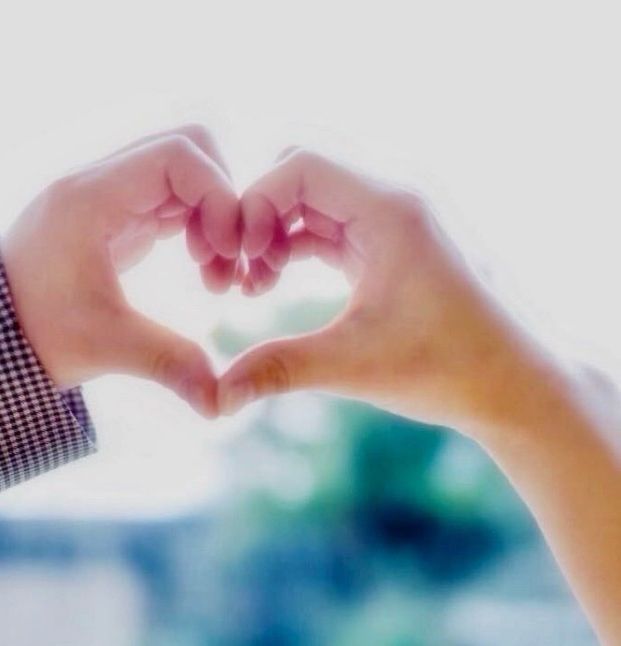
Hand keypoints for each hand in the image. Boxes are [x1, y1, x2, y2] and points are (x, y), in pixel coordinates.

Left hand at [0, 126, 240, 416]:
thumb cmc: (36, 332)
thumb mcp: (104, 347)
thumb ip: (166, 362)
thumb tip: (219, 403)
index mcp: (90, 197)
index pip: (178, 152)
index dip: (219, 194)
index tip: (228, 250)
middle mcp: (101, 182)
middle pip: (189, 147)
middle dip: (222, 200)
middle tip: (227, 258)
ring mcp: (110, 195)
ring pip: (186, 172)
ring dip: (215, 216)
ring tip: (216, 275)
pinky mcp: (118, 215)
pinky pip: (175, 198)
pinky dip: (200, 226)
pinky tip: (204, 270)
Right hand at [219, 149, 549, 434]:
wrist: (513, 381)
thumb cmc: (449, 367)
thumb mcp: (354, 365)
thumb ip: (279, 368)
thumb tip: (216, 396)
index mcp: (390, 209)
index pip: (300, 164)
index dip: (254, 202)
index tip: (237, 257)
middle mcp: (394, 200)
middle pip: (303, 172)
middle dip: (260, 215)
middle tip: (241, 268)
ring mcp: (394, 221)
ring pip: (314, 200)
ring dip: (276, 234)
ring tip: (254, 284)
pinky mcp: (391, 245)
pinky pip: (330, 226)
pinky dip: (296, 247)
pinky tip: (275, 284)